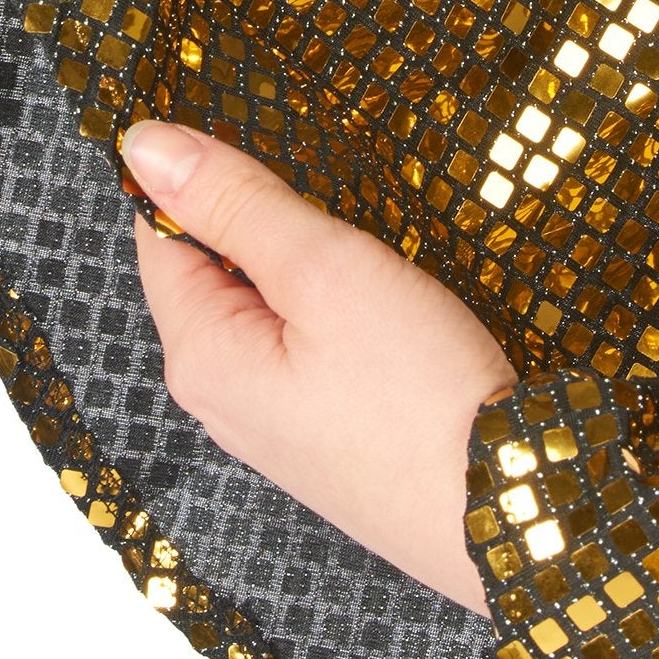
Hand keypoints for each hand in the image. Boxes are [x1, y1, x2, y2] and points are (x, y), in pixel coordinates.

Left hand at [121, 122, 517, 617]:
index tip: (270, 142)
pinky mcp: (331, 440)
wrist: (512, 516)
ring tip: (373, 258)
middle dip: (264, 221)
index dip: (205, 173)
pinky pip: (309, 350)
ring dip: (309, 268)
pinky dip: (338, 313)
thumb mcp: (325, 271)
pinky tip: (391, 312)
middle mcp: (223, 399)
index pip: (161, 231)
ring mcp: (278, 427)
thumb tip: (146, 144)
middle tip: (339, 203)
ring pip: (269, 309)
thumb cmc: (420, 400)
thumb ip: (237, 203)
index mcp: (201, 355)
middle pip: (214, 270)